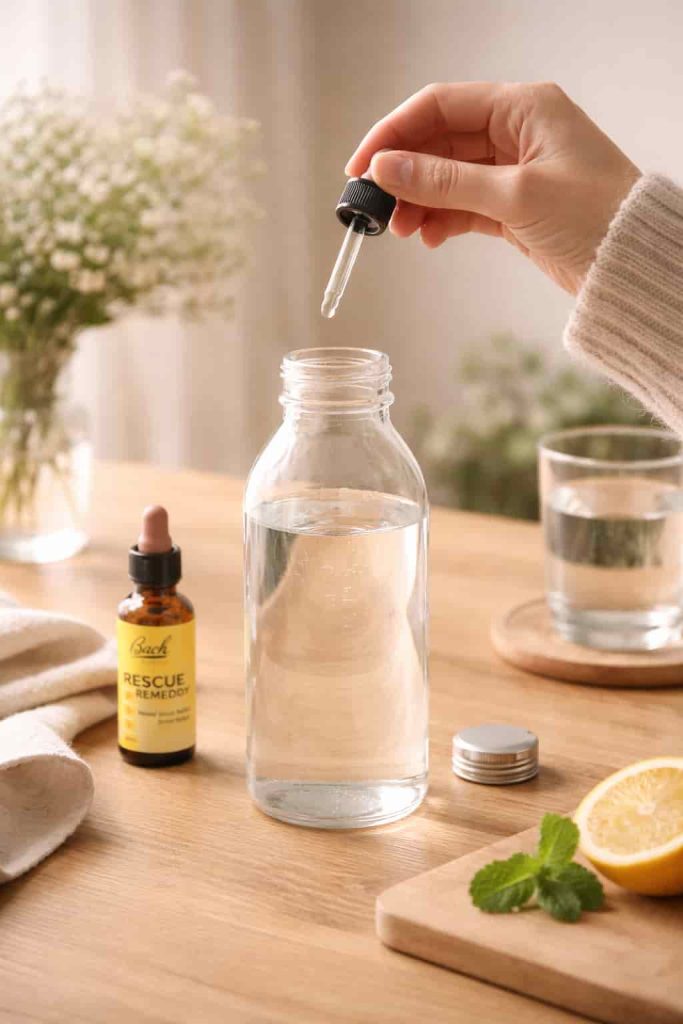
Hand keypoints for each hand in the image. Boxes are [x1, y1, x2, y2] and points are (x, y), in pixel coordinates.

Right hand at [346, 82, 640, 293]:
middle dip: (404, 174)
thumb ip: (445, 181)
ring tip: (402, 231)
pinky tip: (429, 238)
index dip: (394, 133)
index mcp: (522, 108)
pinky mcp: (514, 205)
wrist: (632, 264)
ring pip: (448, 176)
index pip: (439, 106)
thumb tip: (386, 168)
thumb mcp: (514, 195)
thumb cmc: (593, 217)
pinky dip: (442, 219)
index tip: (361, 166)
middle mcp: (516, 131)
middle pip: (439, 142)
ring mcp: (514, 169)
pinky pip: (463, 204)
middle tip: (375, 207)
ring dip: (419, 201)